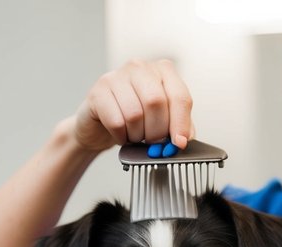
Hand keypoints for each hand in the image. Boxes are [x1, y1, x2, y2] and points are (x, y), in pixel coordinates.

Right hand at [72, 59, 194, 152]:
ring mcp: (116, 76)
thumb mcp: (161, 119)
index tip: (179, 143)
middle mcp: (140, 68)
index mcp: (162, 71)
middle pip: (156, 103)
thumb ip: (177, 125)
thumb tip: (184, 138)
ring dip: (137, 135)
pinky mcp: (98, 91)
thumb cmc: (134, 118)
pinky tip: (121, 134)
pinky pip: (116, 122)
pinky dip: (121, 136)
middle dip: (156, 130)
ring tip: (134, 135)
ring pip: (135, 114)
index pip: (179, 96)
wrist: (100, 125)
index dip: (181, 123)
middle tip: (152, 141)